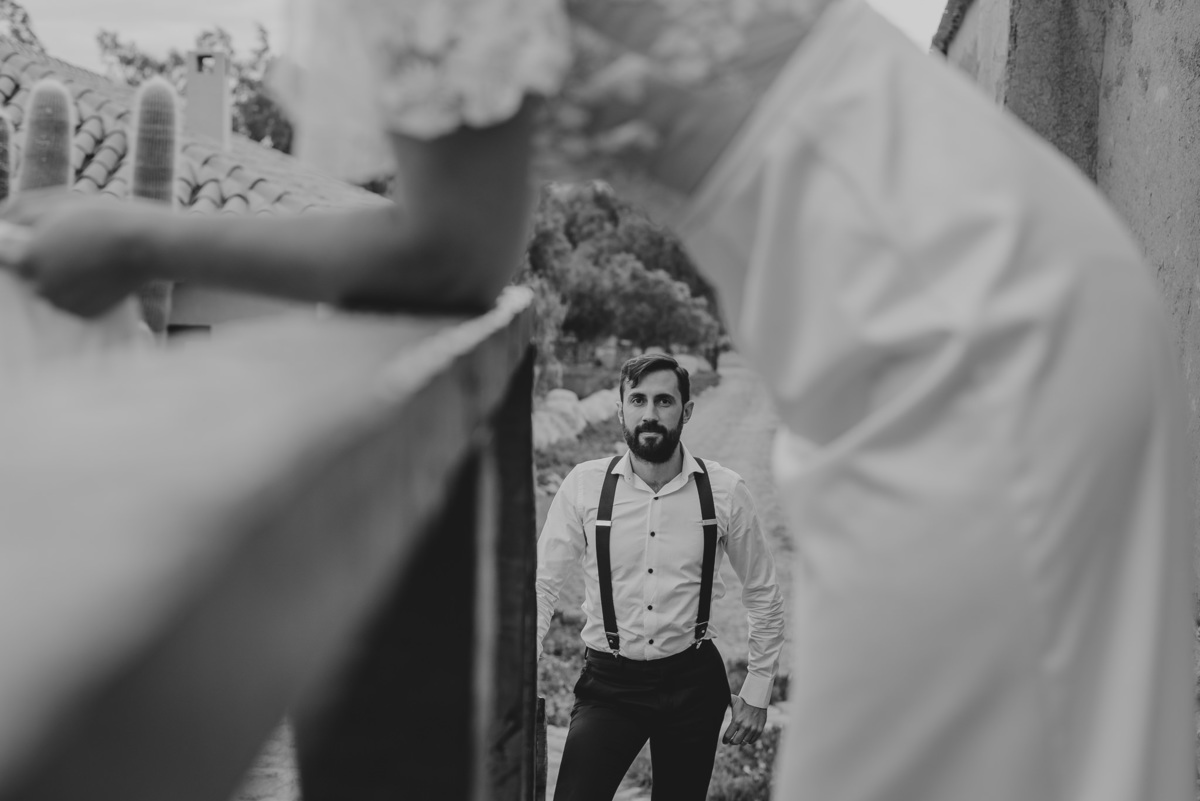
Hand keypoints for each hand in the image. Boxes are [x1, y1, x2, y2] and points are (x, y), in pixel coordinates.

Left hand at [0, 190, 161, 316]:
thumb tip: (1, 226)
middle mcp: (38, 288)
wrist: (146, 244)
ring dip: (56, 273)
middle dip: (36, 256)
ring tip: (84, 254)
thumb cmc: (100, 217)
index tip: (25, 234)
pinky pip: (67, 299)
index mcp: (25, 259)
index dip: (10, 241)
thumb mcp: (52, 203)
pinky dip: (76, 288)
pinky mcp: (82, 314)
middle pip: (24, 271)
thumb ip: (14, 214)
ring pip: (46, 286)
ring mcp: (61, 304)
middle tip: (65, 240)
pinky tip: (94, 271)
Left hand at [722, 694, 766, 746]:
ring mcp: (753, 729)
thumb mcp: (732, 700)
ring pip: (744, 742)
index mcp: (736, 721)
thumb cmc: (743, 701)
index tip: (724, 741)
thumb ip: (724, 702)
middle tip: (731, 741)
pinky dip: (748, 740)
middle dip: (732, 742)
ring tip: (738, 738)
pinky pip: (752, 740)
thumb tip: (716, 702)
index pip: (728, 736)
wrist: (757, 699)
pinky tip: (746, 737)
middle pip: (736, 742)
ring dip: (740, 741)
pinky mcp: (759, 730)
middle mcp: (745, 727)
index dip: (725, 740)